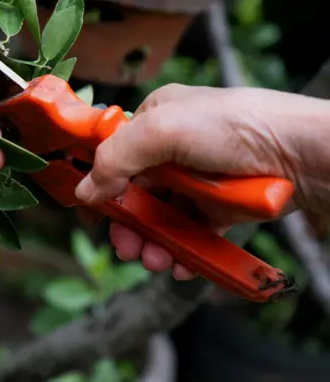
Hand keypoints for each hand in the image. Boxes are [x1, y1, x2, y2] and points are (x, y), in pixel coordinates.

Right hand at [75, 83, 329, 279]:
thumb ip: (115, 159)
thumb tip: (83, 192)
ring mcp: (197, 180)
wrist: (301, 154)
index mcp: (156, 119)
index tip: (92, 213)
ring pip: (161, 217)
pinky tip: (181, 264)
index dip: (99, 183)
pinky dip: (183, 251)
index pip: (114, 152)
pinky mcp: (219, 206)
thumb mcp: (163, 131)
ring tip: (155, 260)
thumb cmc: (234, 127)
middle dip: (128, 223)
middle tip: (125, 247)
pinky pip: (191, 232)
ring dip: (153, 242)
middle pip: (135, 192)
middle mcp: (173, 149)